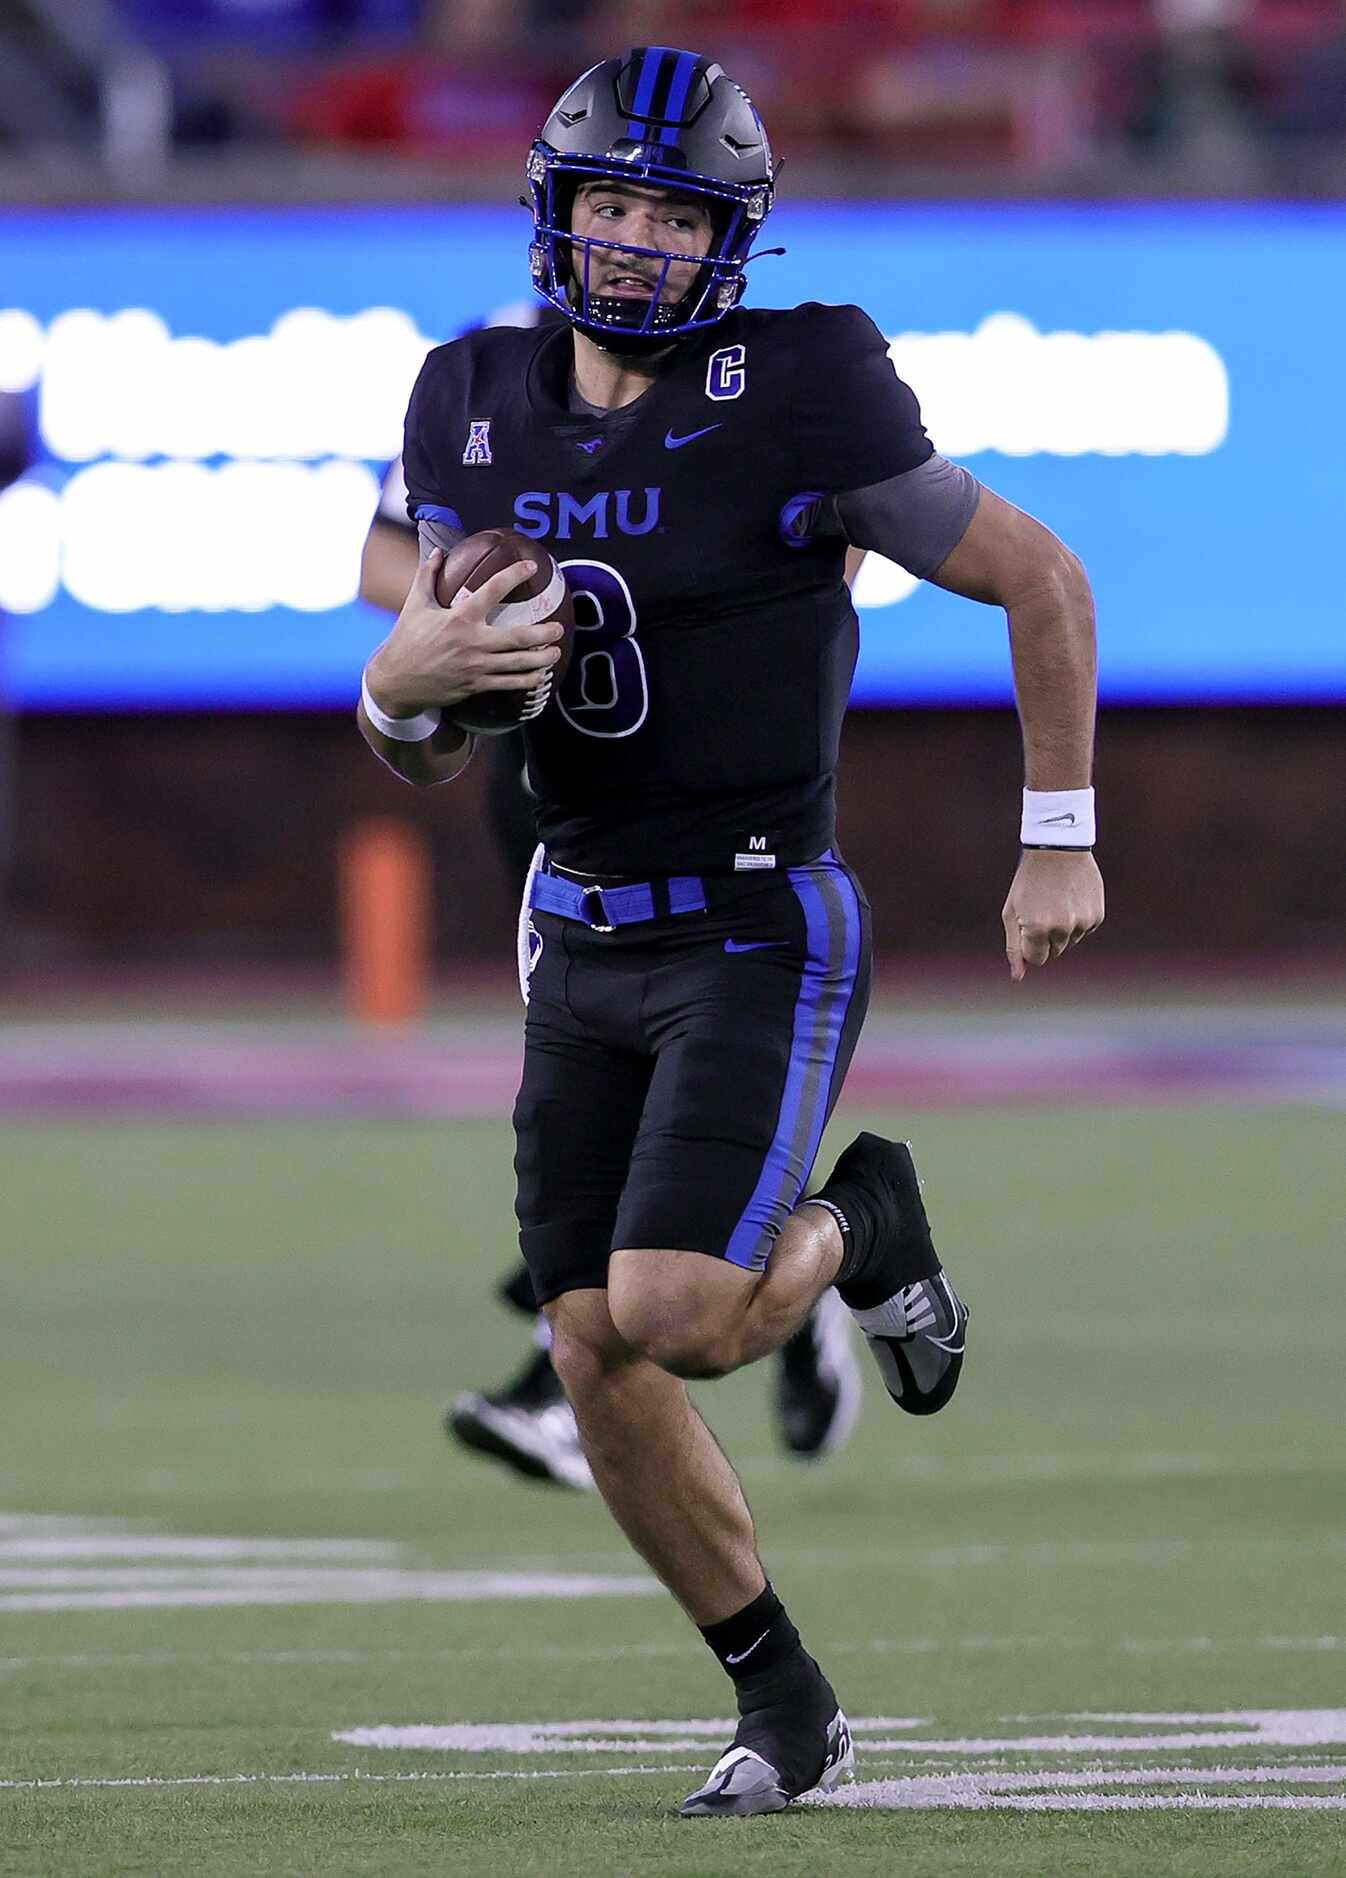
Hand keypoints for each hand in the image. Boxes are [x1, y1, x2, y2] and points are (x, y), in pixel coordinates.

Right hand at [365, 548, 564, 714]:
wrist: (396, 681)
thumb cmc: (407, 639)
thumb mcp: (415, 605)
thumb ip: (427, 576)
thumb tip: (437, 551)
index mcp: (460, 618)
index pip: (493, 590)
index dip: (514, 575)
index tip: (532, 567)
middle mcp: (472, 642)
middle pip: (518, 637)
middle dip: (543, 633)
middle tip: (558, 628)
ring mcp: (476, 667)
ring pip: (518, 665)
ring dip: (541, 659)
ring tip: (556, 653)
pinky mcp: (476, 686)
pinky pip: (508, 685)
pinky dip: (527, 681)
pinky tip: (539, 677)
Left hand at [1001, 848, 1104, 981]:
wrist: (1057, 849)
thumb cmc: (1029, 882)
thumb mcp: (1012, 912)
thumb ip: (1014, 948)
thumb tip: (1018, 978)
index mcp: (1037, 928)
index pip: (1037, 959)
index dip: (1031, 944)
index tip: (1030, 924)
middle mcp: (1062, 928)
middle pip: (1055, 951)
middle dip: (1047, 937)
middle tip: (1043, 908)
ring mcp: (1082, 922)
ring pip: (1071, 941)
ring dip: (1064, 928)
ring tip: (1058, 900)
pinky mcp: (1097, 916)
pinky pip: (1085, 930)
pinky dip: (1079, 919)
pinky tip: (1072, 898)